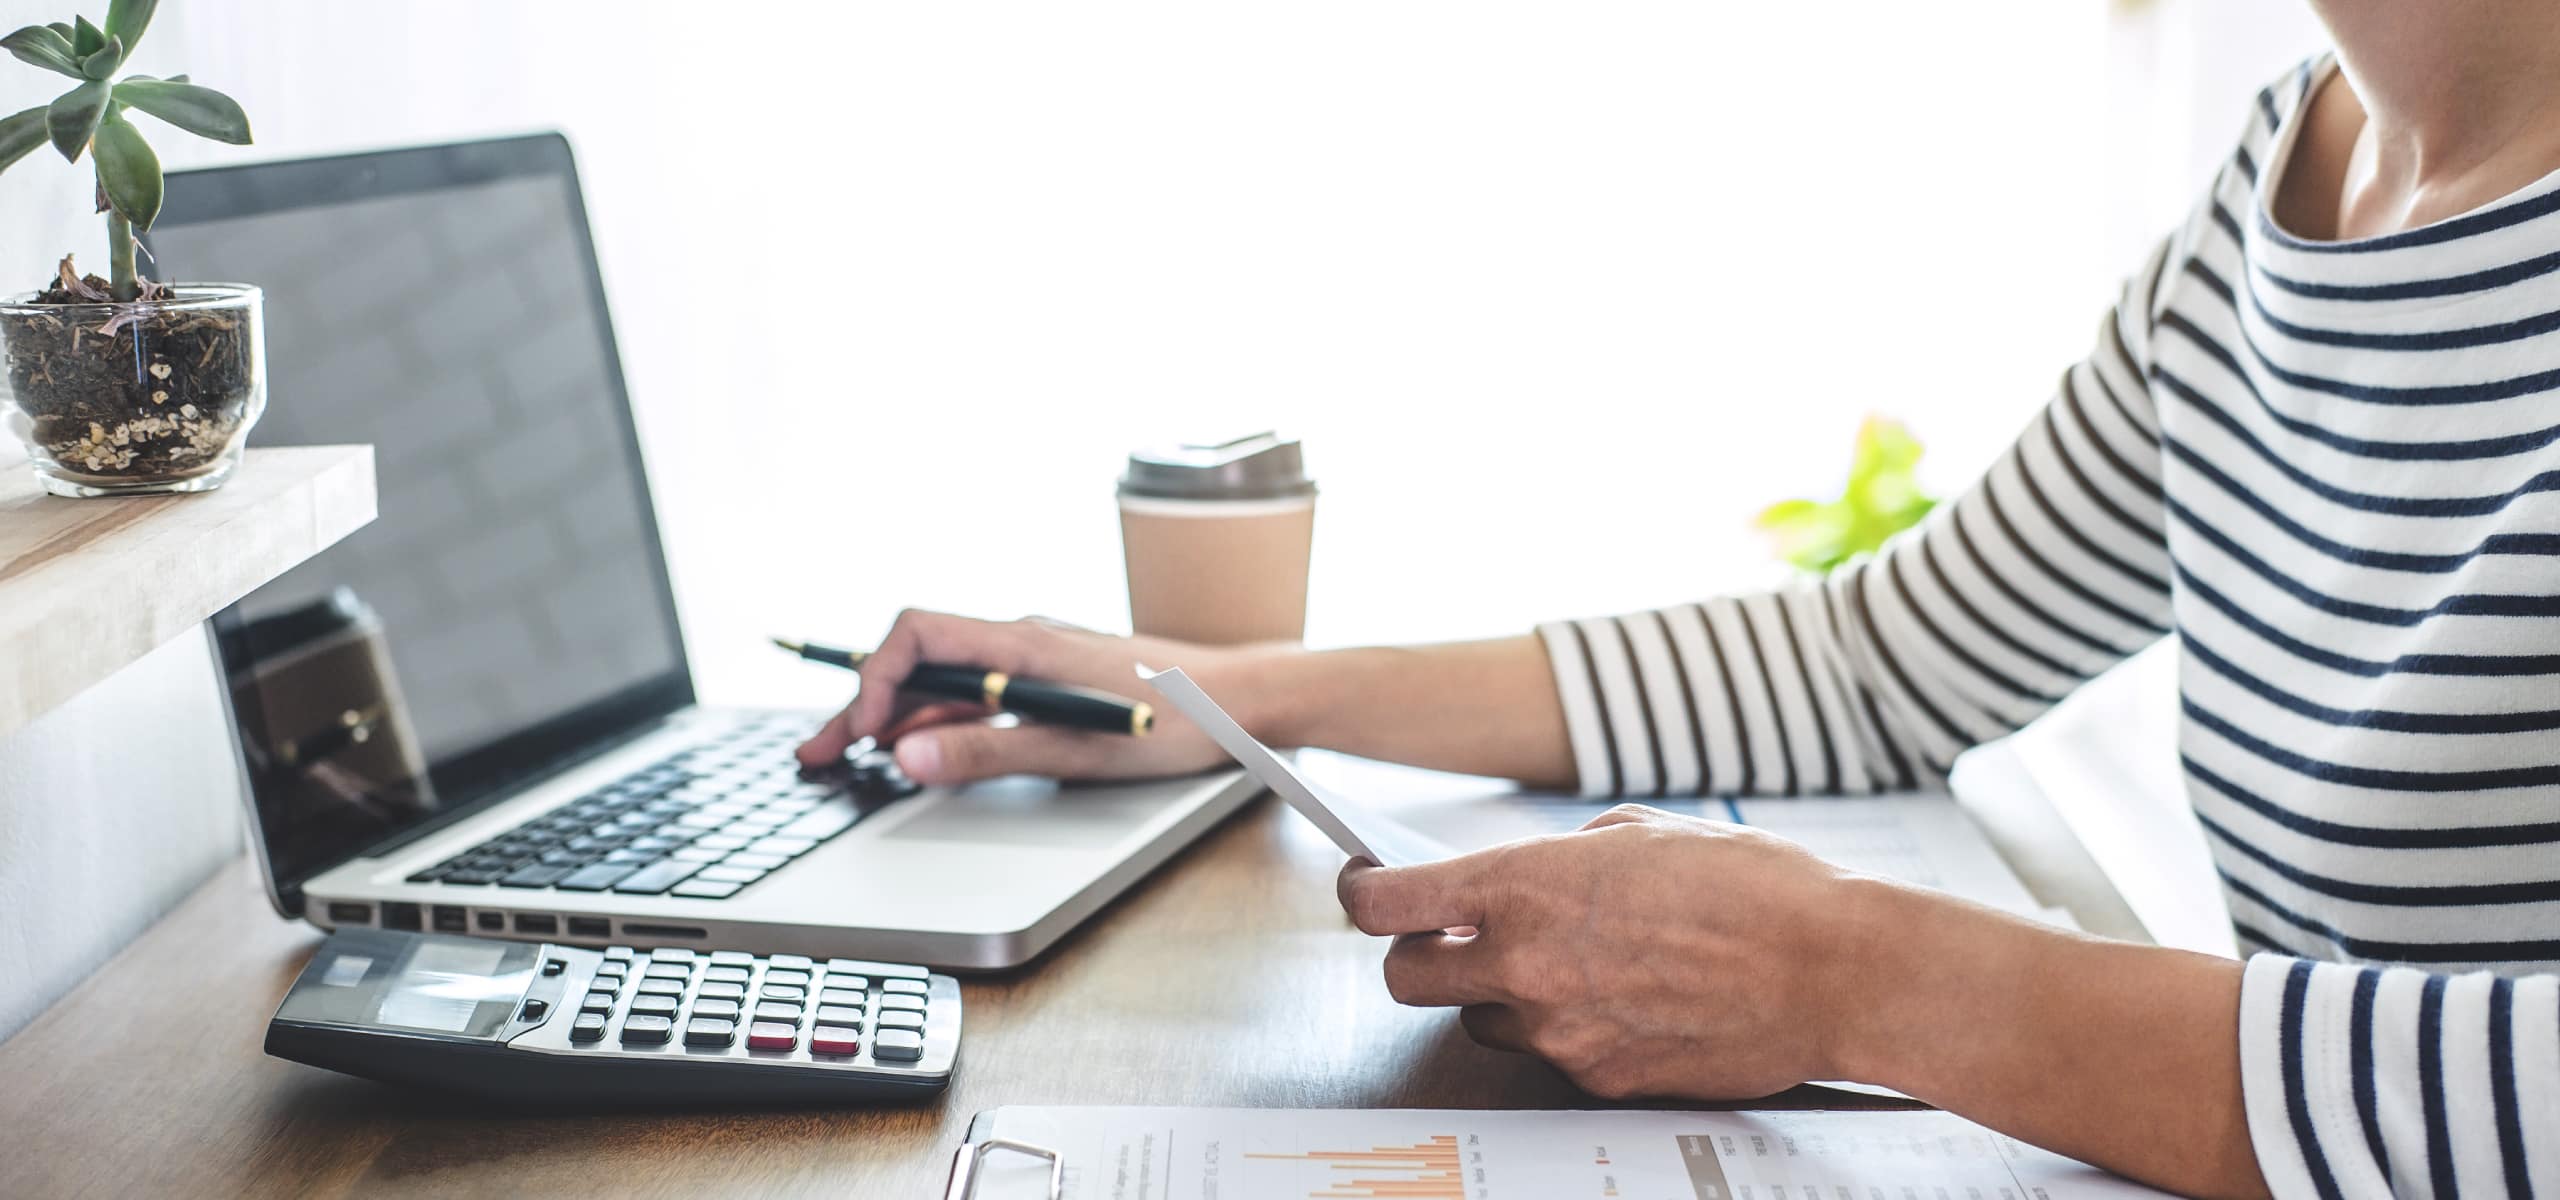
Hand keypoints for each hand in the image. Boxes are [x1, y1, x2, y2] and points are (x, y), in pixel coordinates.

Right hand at [794, 610, 1263, 786]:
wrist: (1245, 700)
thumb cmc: (1176, 721)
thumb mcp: (1077, 750)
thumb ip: (988, 754)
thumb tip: (907, 758)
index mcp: (1023, 642)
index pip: (918, 635)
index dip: (875, 680)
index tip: (858, 733)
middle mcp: (1022, 639)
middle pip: (919, 659)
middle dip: (865, 705)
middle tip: (818, 754)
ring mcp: (1036, 656)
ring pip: (946, 678)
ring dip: (897, 715)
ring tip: (851, 757)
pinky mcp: (1053, 676)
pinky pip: (978, 690)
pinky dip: (939, 718)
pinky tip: (922, 749)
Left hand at [1335, 803, 1895, 1099]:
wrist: (1832, 968)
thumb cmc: (1750, 886)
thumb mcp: (1637, 833)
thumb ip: (1557, 858)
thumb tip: (1521, 876)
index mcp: (1523, 886)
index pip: (1385, 905)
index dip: (1362, 895)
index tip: (1367, 889)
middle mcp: (1525, 965)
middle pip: (1405, 980)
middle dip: (1419, 957)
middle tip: (1453, 940)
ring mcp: (1559, 1032)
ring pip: (1480, 1023)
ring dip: (1501, 997)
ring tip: (1572, 966)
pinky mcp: (1598, 1079)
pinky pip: (1550, 1055)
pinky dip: (1569, 1029)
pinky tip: (1626, 1000)